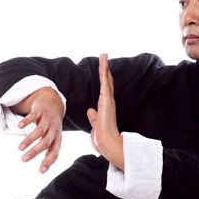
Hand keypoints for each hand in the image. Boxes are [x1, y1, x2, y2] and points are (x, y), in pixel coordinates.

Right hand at [12, 87, 64, 173]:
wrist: (53, 102)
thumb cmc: (51, 125)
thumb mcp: (53, 138)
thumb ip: (49, 151)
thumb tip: (43, 168)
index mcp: (57, 139)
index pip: (55, 152)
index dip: (48, 161)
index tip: (40, 171)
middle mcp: (54, 130)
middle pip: (46, 142)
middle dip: (34, 152)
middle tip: (23, 160)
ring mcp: (47, 119)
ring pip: (39, 131)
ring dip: (29, 140)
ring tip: (19, 148)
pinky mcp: (40, 110)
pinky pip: (34, 116)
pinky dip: (27, 121)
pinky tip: (20, 126)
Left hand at [86, 53, 124, 169]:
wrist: (106, 143)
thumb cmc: (101, 139)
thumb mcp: (95, 126)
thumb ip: (94, 118)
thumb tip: (90, 112)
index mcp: (105, 108)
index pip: (105, 90)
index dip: (104, 79)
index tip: (103, 69)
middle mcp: (108, 102)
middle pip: (107, 81)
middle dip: (105, 69)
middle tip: (104, 56)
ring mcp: (108, 100)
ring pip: (106, 79)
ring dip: (104, 67)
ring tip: (103, 55)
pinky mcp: (106, 100)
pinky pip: (105, 83)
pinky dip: (104, 72)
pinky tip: (103, 63)